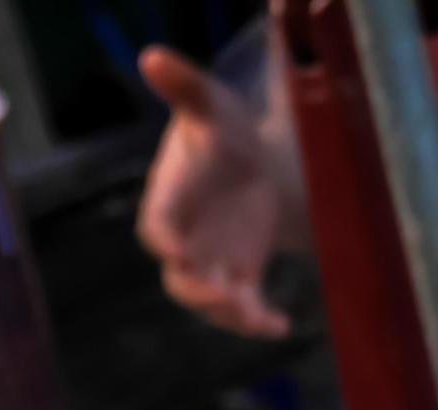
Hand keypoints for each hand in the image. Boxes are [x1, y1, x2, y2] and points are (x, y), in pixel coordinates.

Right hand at [135, 46, 295, 338]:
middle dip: (197, 293)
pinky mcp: (239, 277)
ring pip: (210, 302)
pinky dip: (259, 321)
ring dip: (232, 315)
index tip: (175, 250)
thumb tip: (153, 56)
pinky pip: (243, 309)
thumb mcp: (212, 104)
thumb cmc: (222, 127)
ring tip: (261, 320)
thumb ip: (186, 87)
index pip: (156, 225)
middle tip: (223, 298)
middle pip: (178, 279)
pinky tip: (283, 325)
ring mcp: (211, 262)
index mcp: (169, 198)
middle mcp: (184, 237)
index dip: (163, 238)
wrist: (250, 159)